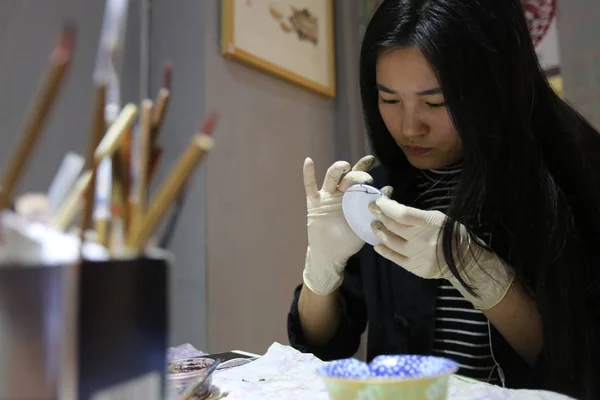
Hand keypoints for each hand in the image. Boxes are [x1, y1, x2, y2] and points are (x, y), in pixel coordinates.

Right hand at [302, 156, 391, 294]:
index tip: (376, 169)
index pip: (361, 181)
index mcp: (354, 198)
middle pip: (349, 177)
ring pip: (331, 177)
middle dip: (358, 174)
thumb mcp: (365, 224)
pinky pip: (310, 186)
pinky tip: (309, 161)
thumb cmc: (349, 240)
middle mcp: (341, 193)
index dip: (368, 173)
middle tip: (367, 179)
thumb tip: (388, 191)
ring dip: (338, 169)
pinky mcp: (314, 203)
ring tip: (345, 165)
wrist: (331, 254)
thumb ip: (375, 210)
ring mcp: (327, 197)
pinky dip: (308, 173)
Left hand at [370, 197, 513, 308]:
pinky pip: (394, 258)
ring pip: (391, 242)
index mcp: (430, 223)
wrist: (465, 262)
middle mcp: (422, 240)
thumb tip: (394, 209)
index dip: (387, 207)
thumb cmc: (452, 234)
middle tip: (373, 210)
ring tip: (375, 225)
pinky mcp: (415, 268)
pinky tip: (377, 244)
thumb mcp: (438, 218)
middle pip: (394, 226)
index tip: (379, 202)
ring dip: (380, 232)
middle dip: (380, 216)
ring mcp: (417, 255)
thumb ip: (417, 216)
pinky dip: (384, 250)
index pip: (402, 214)